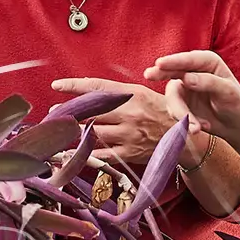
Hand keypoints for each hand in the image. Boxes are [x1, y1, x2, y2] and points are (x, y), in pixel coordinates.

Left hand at [51, 75, 191, 167]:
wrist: (186, 139)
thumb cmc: (163, 112)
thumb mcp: (143, 94)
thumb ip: (119, 94)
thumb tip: (90, 92)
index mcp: (133, 94)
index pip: (97, 87)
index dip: (74, 86)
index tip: (57, 86)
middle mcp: (130, 113)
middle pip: (90, 111)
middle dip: (69, 112)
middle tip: (53, 113)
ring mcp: (129, 135)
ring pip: (93, 132)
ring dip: (74, 131)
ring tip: (61, 130)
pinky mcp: (129, 153)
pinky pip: (101, 154)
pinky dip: (85, 153)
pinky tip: (71, 151)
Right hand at [142, 51, 239, 142]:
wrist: (236, 124)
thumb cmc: (235, 102)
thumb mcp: (227, 91)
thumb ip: (208, 82)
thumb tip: (185, 78)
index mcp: (206, 62)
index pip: (188, 60)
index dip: (172, 61)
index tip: (159, 64)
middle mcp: (192, 71)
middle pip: (172, 72)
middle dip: (160, 75)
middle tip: (148, 75)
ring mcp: (184, 87)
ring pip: (172, 98)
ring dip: (182, 114)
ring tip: (197, 129)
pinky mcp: (180, 103)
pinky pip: (175, 112)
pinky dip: (187, 122)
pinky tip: (202, 127)